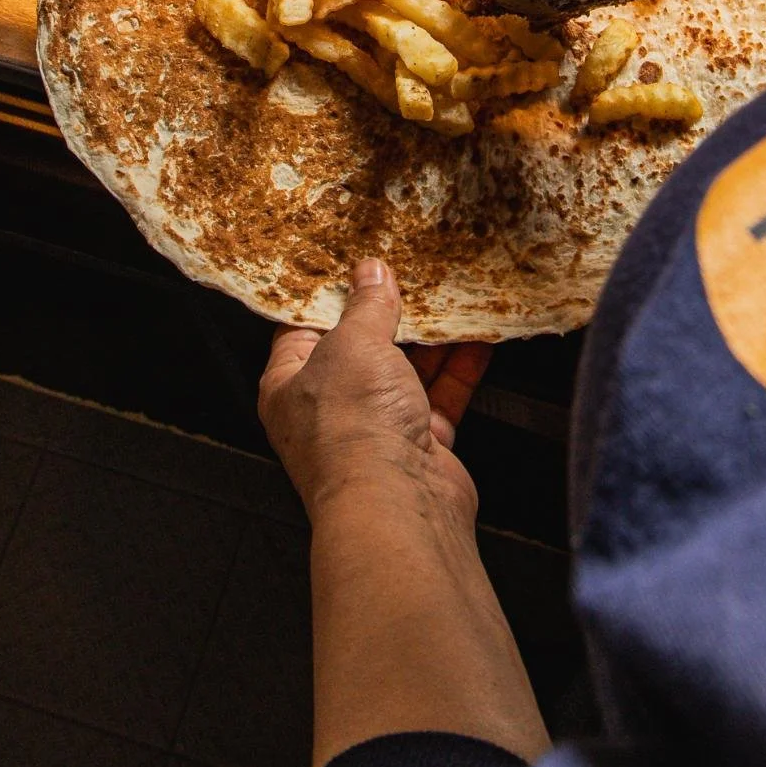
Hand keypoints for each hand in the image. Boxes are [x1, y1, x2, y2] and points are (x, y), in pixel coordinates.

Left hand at [258, 258, 489, 521]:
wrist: (396, 502)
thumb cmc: (352, 428)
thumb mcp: (353, 343)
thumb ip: (366, 306)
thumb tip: (370, 274)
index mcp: (289, 385)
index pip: (304, 328)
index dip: (330, 295)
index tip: (355, 264)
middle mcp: (329, 410)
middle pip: (360, 349)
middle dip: (388, 315)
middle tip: (412, 276)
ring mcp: (375, 429)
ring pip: (405, 372)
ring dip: (431, 339)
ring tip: (450, 299)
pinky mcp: (419, 446)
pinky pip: (440, 397)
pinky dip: (459, 368)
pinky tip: (476, 338)